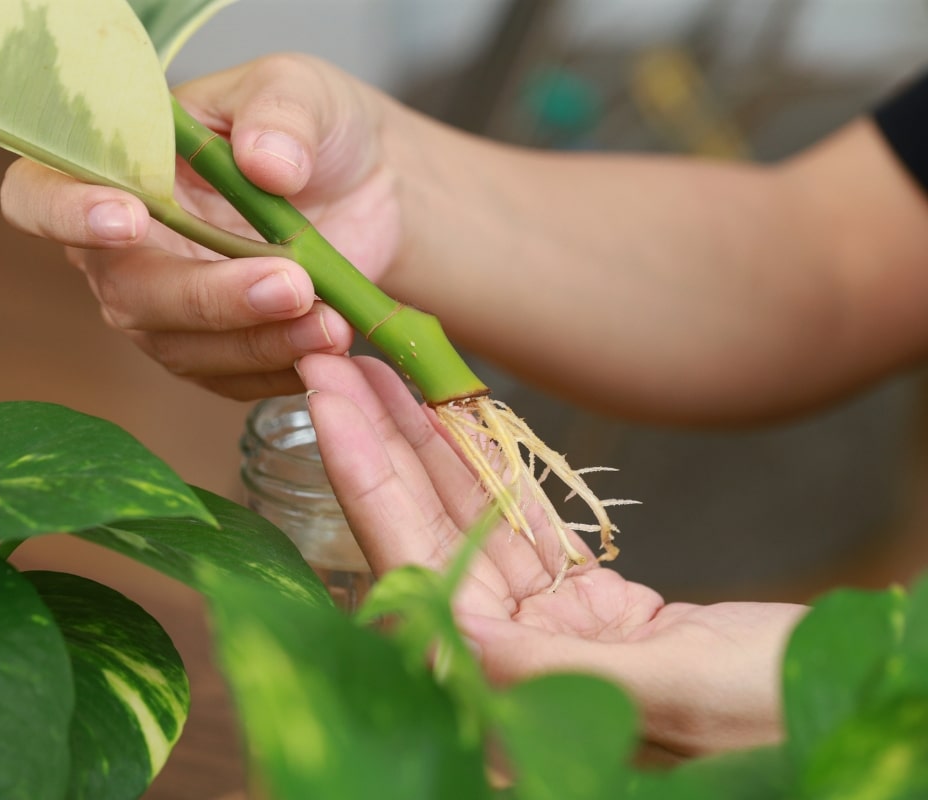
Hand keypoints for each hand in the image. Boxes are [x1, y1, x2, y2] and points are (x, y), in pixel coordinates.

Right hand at [1, 54, 403, 399]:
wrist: (373, 186)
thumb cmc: (313, 127)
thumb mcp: (302, 91)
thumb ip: (280, 112)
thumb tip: (264, 161)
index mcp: (117, 168)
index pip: (39, 195)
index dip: (66, 213)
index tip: (130, 217)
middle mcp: (125, 249)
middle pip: (127, 292)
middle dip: (208, 296)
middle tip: (291, 283)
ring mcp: (168, 309)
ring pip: (182, 347)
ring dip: (258, 340)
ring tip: (331, 321)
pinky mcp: (217, 353)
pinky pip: (231, 380)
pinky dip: (282, 368)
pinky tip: (330, 348)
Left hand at [298, 353, 806, 756]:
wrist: (819, 704)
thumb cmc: (760, 715)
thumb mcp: (661, 694)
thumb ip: (546, 667)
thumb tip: (448, 635)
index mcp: (497, 685)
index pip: (406, 564)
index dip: (362, 474)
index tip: (324, 398)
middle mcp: (496, 653)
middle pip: (417, 527)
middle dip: (375, 440)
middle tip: (333, 358)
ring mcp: (533, 623)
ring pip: (462, 512)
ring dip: (423, 438)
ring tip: (385, 363)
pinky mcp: (572, 600)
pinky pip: (514, 516)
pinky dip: (488, 460)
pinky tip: (454, 409)